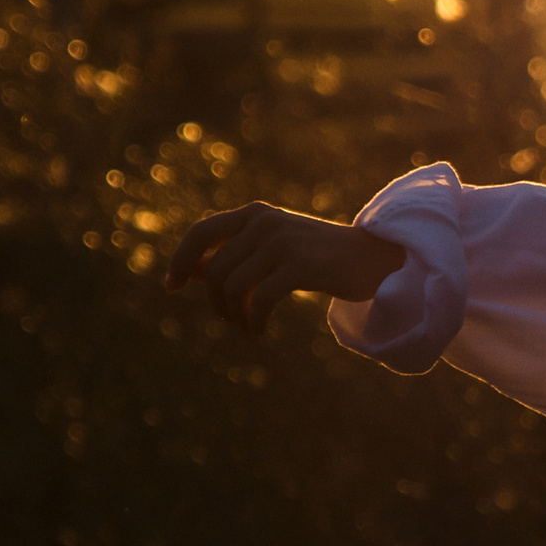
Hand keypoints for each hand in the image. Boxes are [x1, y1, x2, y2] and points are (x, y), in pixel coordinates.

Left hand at [163, 201, 406, 333]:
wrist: (373, 260)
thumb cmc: (320, 258)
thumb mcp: (273, 250)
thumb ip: (235, 255)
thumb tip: (193, 270)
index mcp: (255, 214)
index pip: (200, 233)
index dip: (181, 261)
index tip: (171, 288)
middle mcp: (265, 222)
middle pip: (215, 271)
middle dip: (215, 304)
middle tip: (232, 321)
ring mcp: (283, 241)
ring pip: (232, 288)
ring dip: (234, 317)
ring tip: (247, 328)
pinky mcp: (300, 265)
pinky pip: (258, 301)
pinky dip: (252, 322)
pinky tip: (258, 331)